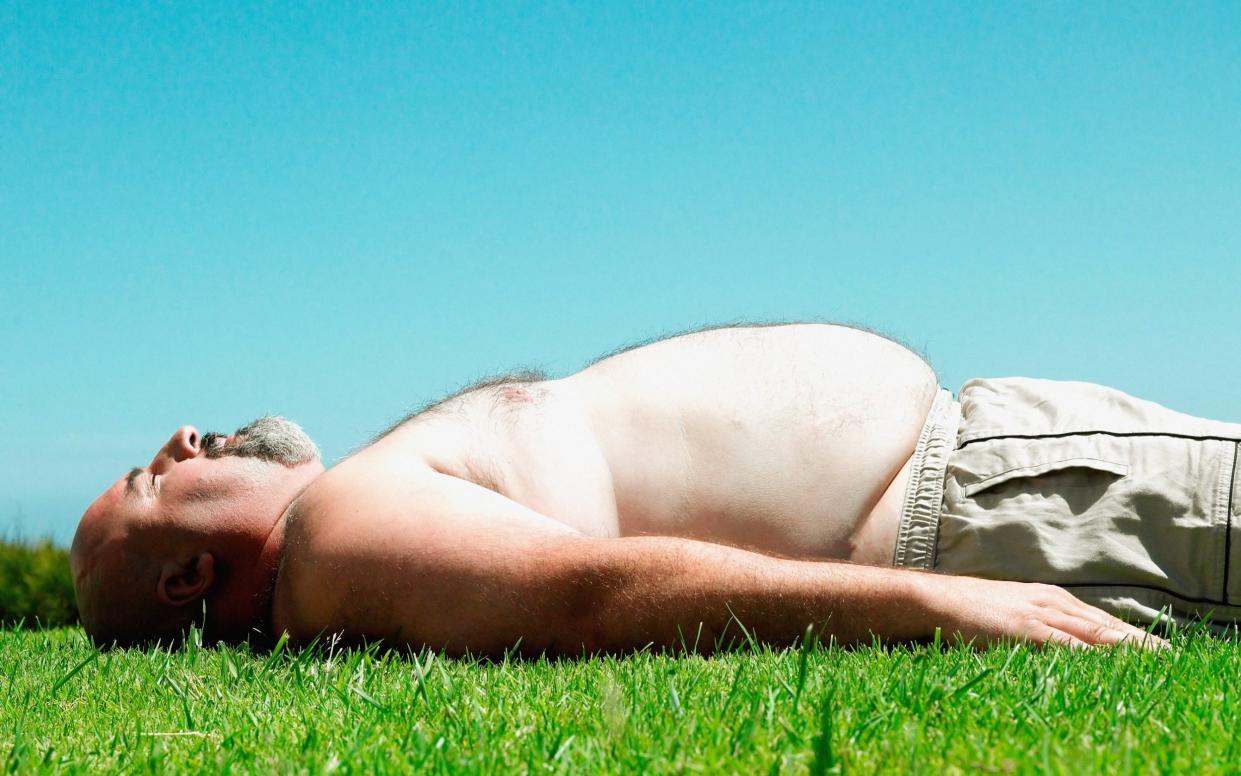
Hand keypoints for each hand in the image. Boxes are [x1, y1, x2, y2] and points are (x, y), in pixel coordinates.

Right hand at [920, 575, 1167, 649]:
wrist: (936, 599)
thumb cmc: (968, 611)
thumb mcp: (1010, 615)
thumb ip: (1036, 627)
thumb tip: (1056, 647)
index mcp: (1049, 598)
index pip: (1098, 618)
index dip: (1127, 633)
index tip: (1153, 646)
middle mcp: (1051, 602)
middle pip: (1104, 624)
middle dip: (1138, 640)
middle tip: (1168, 655)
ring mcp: (1040, 613)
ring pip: (1093, 632)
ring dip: (1125, 646)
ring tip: (1153, 659)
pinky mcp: (1026, 628)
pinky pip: (1065, 644)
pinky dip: (1089, 654)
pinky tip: (1108, 663)